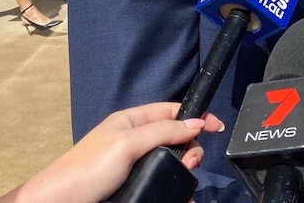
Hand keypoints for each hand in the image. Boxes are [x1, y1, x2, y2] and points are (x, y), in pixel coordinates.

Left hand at [0, 103, 223, 202]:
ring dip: (184, 170)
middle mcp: (136, 141)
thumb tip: (197, 122)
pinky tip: (180, 193)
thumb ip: (163, 131)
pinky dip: (174, 185)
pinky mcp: (135, 185)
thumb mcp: (127, 144)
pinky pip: (162, 181)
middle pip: (176, 137)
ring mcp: (135, 165)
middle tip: (190, 164)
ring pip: (172, 162)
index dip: (196, 115)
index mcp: (132, 121)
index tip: (216, 127)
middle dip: (190, 148)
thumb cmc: (86, 170)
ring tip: (184, 180)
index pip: (172, 111)